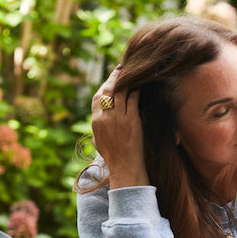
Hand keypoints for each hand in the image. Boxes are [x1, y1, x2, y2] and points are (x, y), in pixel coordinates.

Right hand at [91, 66, 148, 187]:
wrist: (124, 167)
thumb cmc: (113, 157)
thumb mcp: (99, 141)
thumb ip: (97, 127)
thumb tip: (98, 119)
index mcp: (96, 122)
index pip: (98, 97)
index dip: (104, 85)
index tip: (110, 79)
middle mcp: (105, 117)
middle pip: (108, 90)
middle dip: (114, 78)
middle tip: (121, 70)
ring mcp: (118, 118)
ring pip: (121, 91)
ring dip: (126, 80)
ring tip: (132, 72)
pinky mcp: (132, 120)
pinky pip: (133, 99)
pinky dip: (136, 90)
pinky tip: (141, 85)